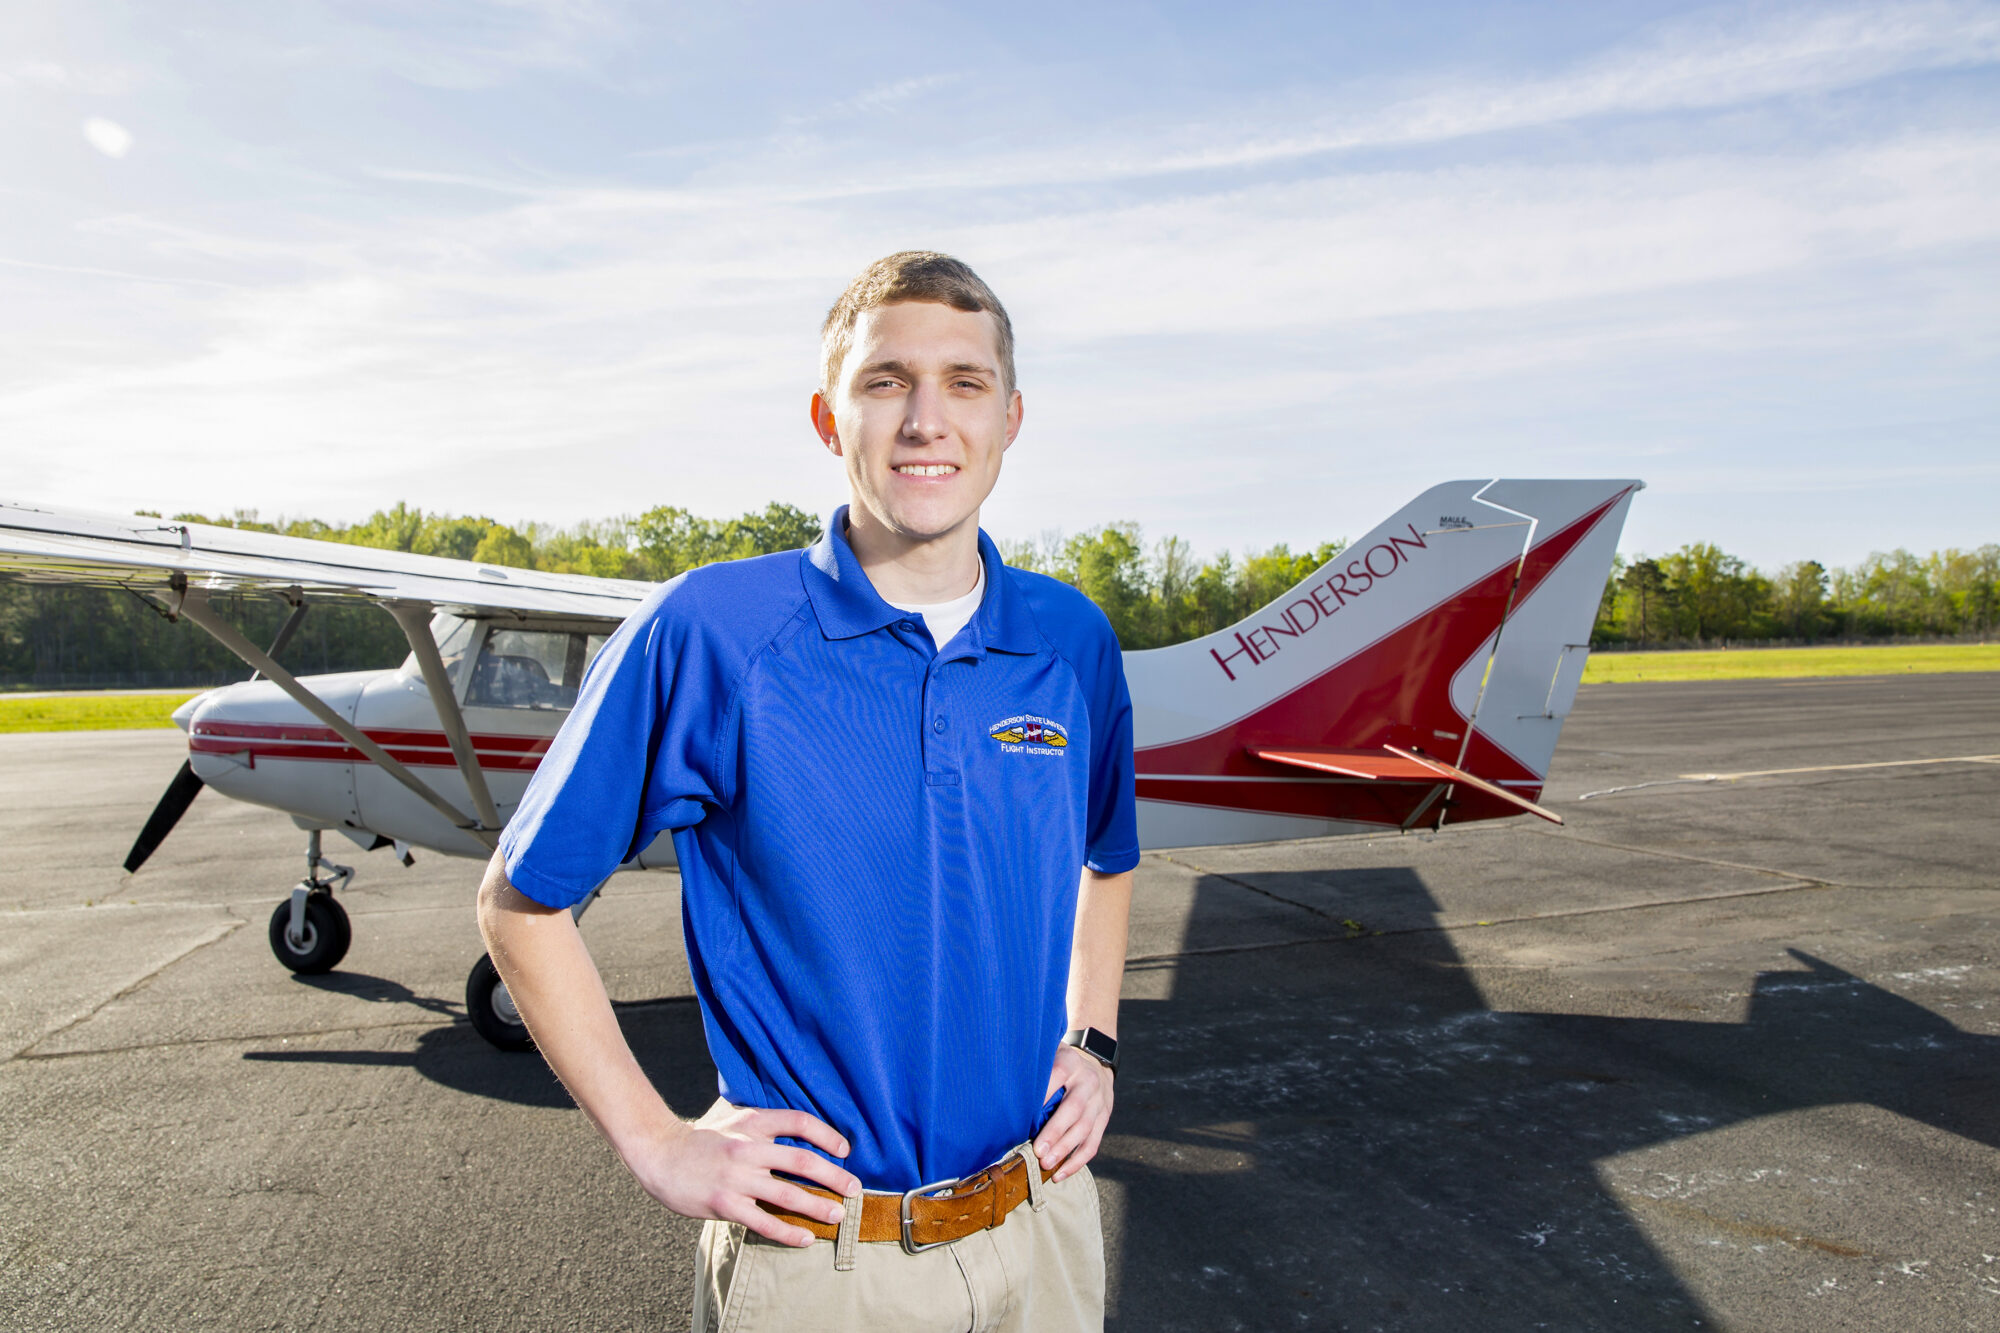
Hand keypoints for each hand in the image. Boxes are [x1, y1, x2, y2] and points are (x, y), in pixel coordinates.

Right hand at [622, 1098, 862, 1246]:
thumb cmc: (702, 1140)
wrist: (660, 1155)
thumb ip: (765, 1127)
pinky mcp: (724, 1204)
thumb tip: (802, 1134)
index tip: (844, 1149)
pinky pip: (764, 1222)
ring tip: (838, 1215)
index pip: (799, 1122)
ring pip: (788, 1194)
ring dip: (818, 1206)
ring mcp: (736, 1178)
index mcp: (753, 1123)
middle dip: (834, 1176)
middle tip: (854, 1188)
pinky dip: (789, 1232)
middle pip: (802, 1161)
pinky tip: (805, 1238)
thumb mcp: (735, 1121)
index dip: (827, 1135)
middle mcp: (748, 1149)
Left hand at [1034, 1043, 1113, 1181]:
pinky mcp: (1103, 1121)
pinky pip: (1092, 1145)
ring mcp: (1099, 1103)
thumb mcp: (1050, 1057)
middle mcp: (1088, 1082)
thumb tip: (1002, 1089)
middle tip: (1038, 1150)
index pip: (1058, 1075)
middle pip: (1074, 1108)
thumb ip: (1034, 1069)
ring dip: (1065, 1149)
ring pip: (1084, 1129)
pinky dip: (1076, 1162)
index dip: (1043, 1093)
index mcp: (1071, 1063)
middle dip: (1055, 1131)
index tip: (1025, 1113)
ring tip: (1046, 1164)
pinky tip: (1059, 1174)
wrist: (1097, 1067)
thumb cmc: (1061, 1066)